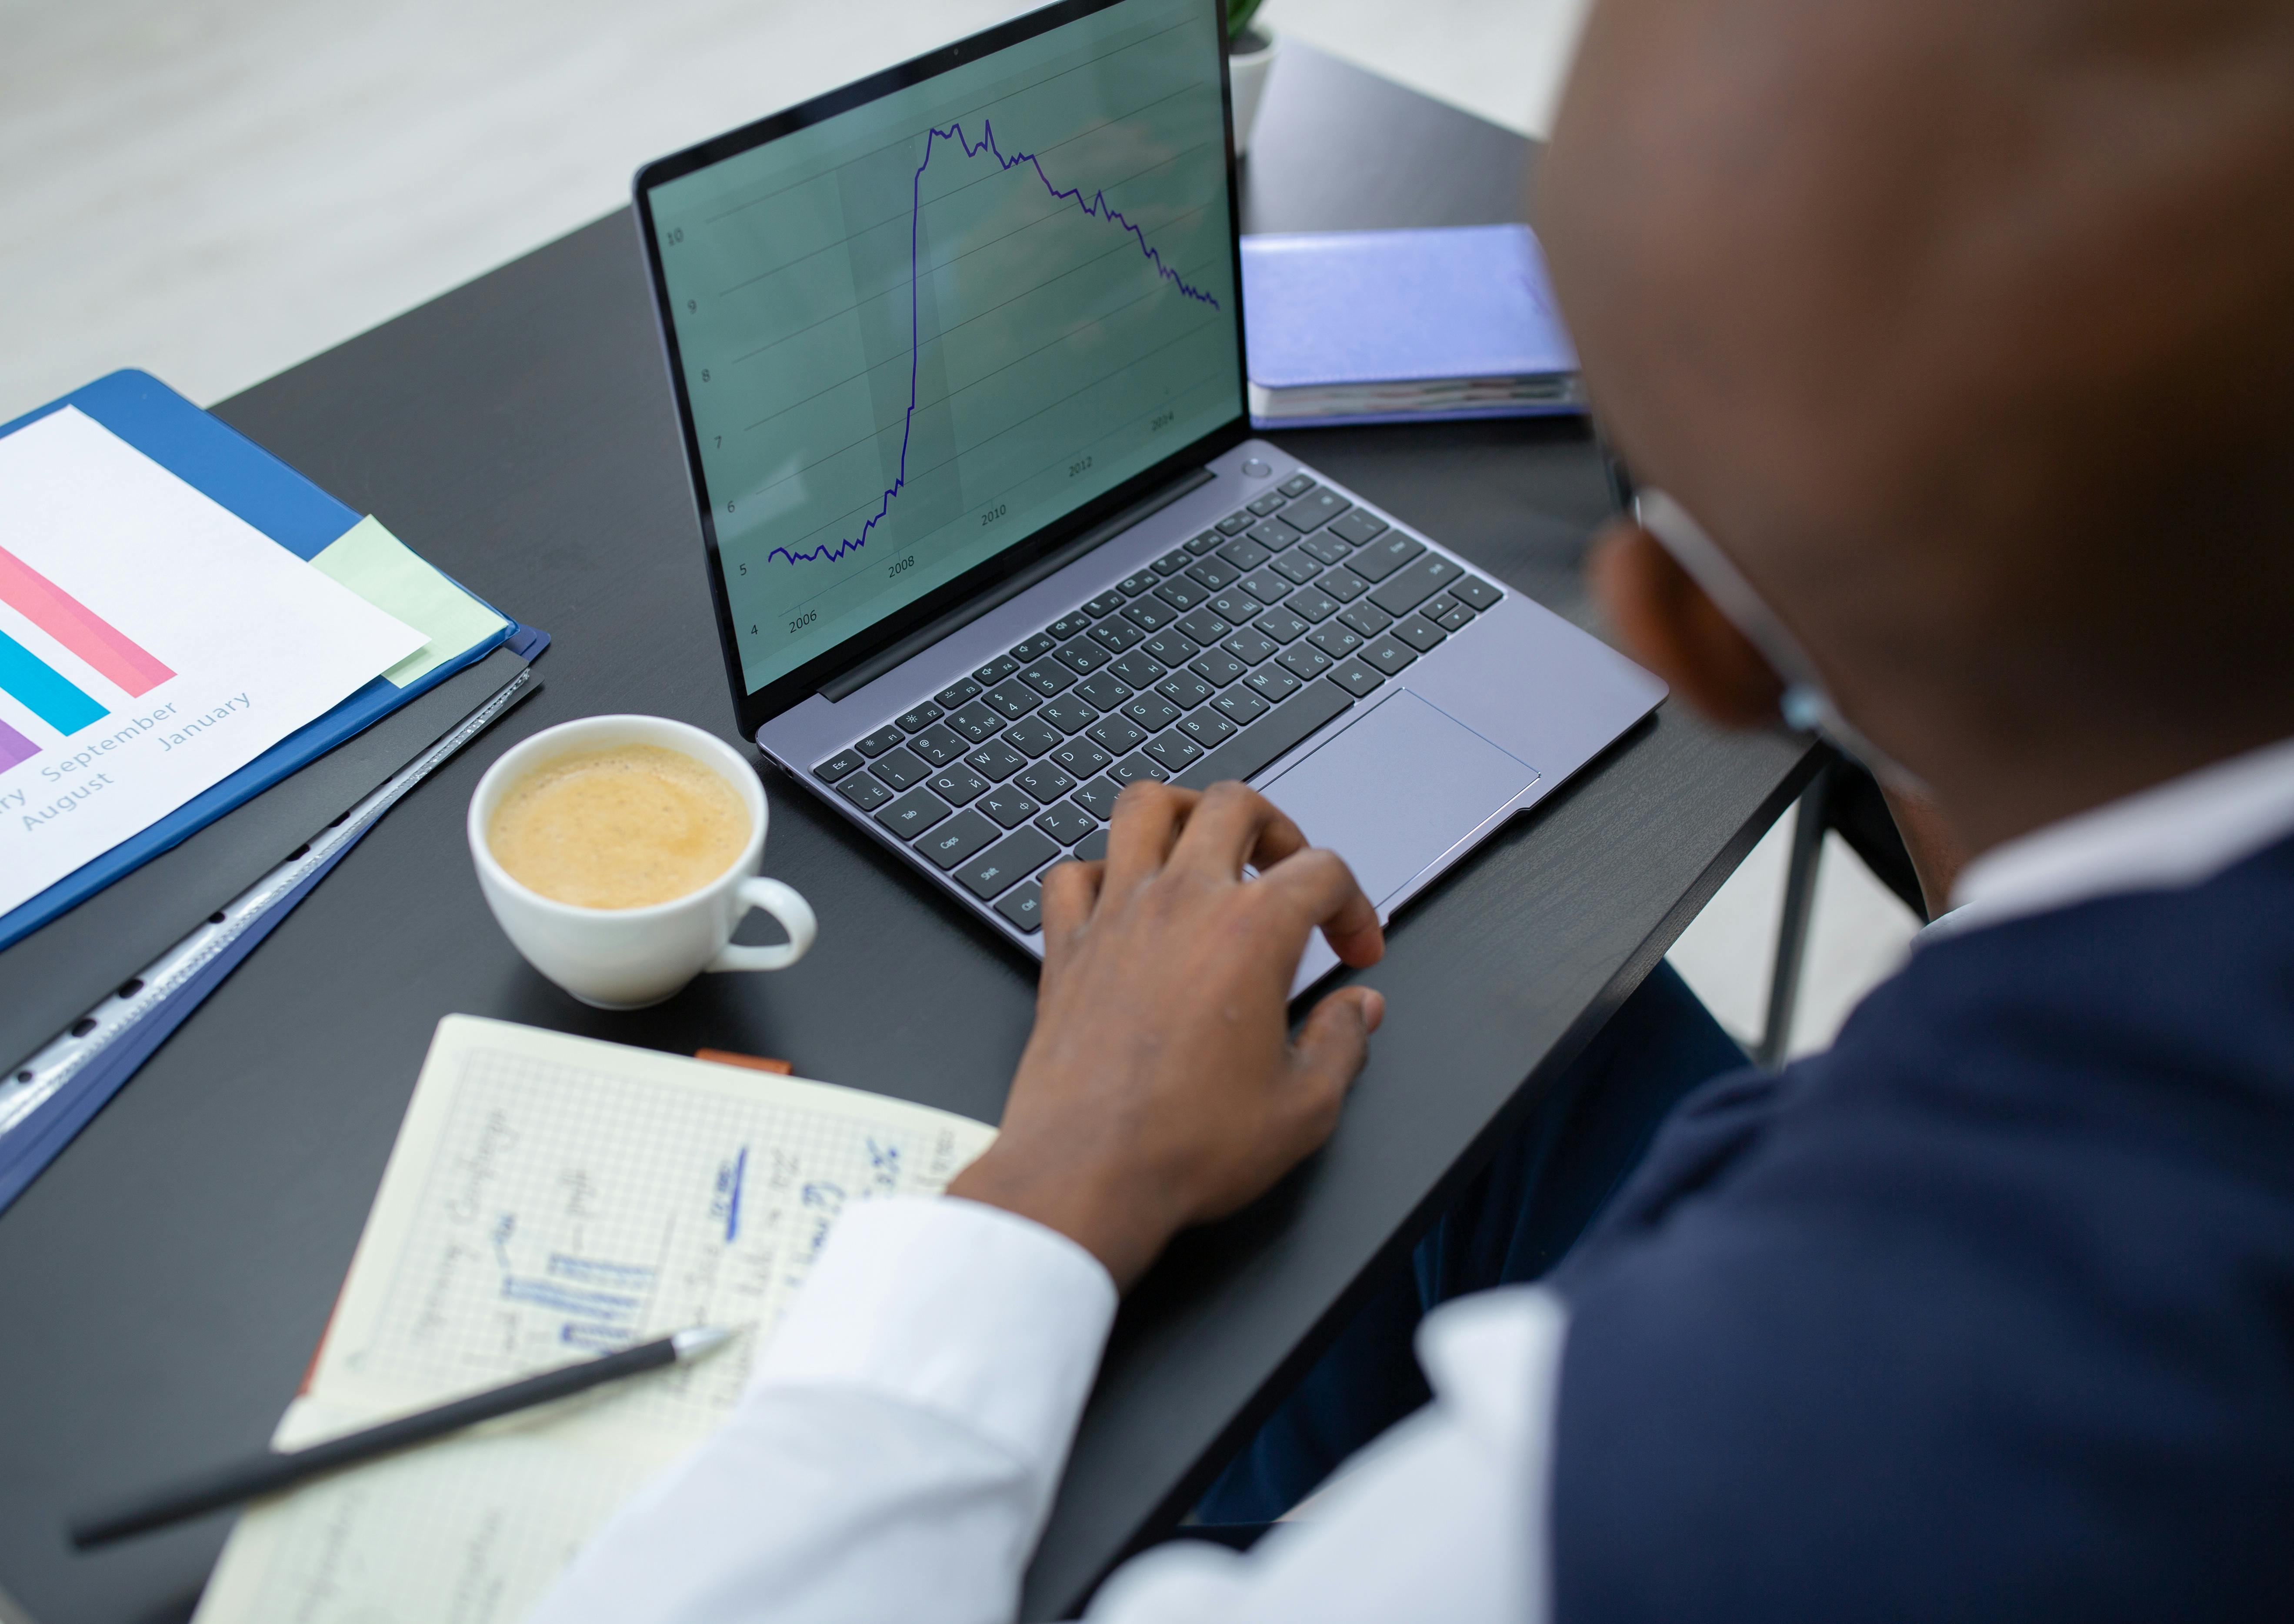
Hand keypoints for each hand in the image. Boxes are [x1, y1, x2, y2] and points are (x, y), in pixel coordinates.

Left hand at [947, 781, 1386, 1288]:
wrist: (1086, 1175)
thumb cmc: (1188, 1146)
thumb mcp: (1303, 1109)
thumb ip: (1343, 1045)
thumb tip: (1359, 1011)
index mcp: (1251, 931)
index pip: (1323, 871)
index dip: (1355, 906)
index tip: (1355, 952)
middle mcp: (1180, 902)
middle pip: (1233, 804)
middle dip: (1277, 827)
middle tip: (1287, 874)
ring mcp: (1115, 916)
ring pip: (1143, 807)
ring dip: (1182, 812)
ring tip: (1204, 847)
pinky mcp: (1064, 947)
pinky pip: (1070, 873)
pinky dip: (1097, 872)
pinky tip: (1121, 903)